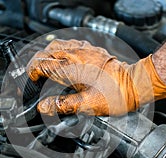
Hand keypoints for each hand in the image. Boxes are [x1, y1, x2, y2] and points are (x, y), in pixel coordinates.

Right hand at [26, 39, 165, 115]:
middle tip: (36, 76)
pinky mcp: (92, 50)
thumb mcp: (87, 105)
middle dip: (36, 64)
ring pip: (56, 44)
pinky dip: (62, 50)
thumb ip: (63, 105)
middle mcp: (74, 56)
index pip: (40, 64)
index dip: (31, 73)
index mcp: (70, 69)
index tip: (31, 82)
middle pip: (45, 52)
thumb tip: (44, 107)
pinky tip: (65, 59)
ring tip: (47, 67)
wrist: (134, 83)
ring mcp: (83, 50)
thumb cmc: (115, 94)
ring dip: (47, 55)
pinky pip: (70, 43)